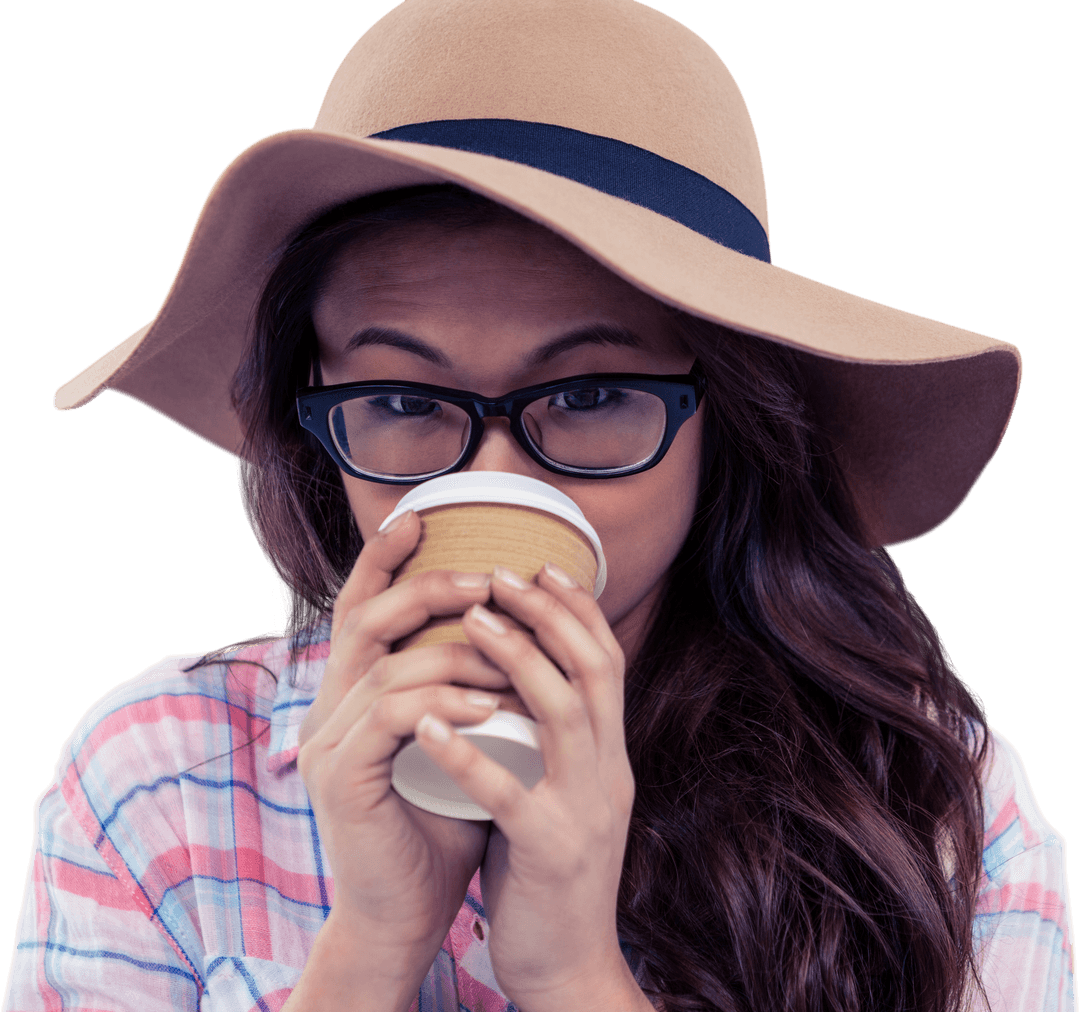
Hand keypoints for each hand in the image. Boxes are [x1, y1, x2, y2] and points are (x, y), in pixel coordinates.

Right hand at [296, 510, 510, 956]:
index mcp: (354, 691)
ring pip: (386, 666)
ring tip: (511, 654)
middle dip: (427, 589)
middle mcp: (330, 705)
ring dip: (456, 653)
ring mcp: (327, 741)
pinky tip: (490, 709)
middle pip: (365, 619)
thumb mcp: (456, 739)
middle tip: (486, 578)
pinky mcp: (340, 777)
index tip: (420, 518)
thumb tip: (520, 631)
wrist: (403, 910)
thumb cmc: (438, 820)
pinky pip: (392, 719)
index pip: (361, 610)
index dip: (382, 560)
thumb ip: (467, 686)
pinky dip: (444, 705)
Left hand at [409, 561, 636, 1006]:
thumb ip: (552, 741)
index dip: (580, 609)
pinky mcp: (550, 851)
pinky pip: (510, 792)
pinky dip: (471, 752)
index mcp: (610, 755)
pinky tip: (430, 726)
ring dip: (520, 661)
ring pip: (564, 714)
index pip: (608, 662)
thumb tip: (519, 679)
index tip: (544, 566)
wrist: (569, 966)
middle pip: (596, 670)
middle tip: (504, 573)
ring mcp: (586, 810)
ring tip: (475, 622)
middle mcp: (610, 771)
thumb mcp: (564, 792)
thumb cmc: (549, 871)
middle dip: (553, 614)